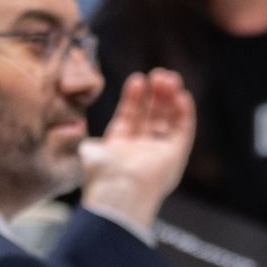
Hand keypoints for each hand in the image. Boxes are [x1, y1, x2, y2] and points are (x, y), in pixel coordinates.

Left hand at [78, 68, 194, 235]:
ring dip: (169, 99)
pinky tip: (182, 95)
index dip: (133, 98)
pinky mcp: (176, 157)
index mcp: (120, 148)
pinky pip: (183, 131)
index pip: (130, 117)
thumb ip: (90, 141)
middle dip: (155, 95)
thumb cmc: (101, 176)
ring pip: (167, 120)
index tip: (137, 79)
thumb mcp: (90, 152)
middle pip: (151, 116)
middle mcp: (141, 150)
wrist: (119, 192)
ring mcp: (159, 153)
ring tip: (169, 77)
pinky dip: (184, 113)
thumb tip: (82, 139)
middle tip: (158, 74)